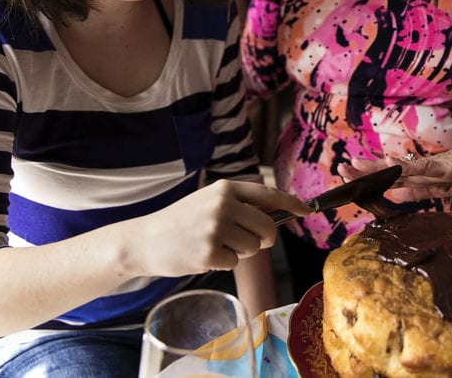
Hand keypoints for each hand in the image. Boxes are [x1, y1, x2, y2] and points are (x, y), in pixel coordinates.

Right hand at [135, 180, 307, 276]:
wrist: (144, 239)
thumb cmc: (181, 222)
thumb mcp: (209, 201)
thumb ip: (240, 204)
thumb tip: (279, 212)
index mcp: (225, 189)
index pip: (268, 194)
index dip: (291, 203)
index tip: (307, 211)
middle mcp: (222, 205)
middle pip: (267, 227)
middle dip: (263, 239)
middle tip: (244, 240)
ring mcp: (215, 229)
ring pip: (252, 248)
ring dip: (239, 251)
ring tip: (214, 244)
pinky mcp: (208, 253)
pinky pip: (234, 263)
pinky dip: (223, 263)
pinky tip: (203, 255)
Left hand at [338, 140, 451, 201]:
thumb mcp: (441, 187)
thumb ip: (417, 191)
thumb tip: (392, 195)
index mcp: (420, 179)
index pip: (389, 181)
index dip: (368, 180)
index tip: (347, 177)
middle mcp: (423, 172)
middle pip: (389, 174)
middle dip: (364, 173)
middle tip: (341, 168)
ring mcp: (435, 168)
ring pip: (401, 169)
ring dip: (377, 168)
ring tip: (357, 165)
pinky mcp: (448, 166)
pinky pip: (424, 168)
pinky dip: (407, 167)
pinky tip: (391, 163)